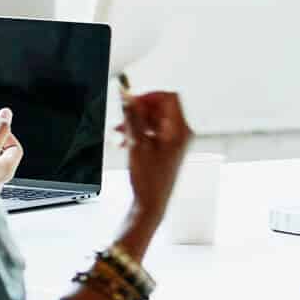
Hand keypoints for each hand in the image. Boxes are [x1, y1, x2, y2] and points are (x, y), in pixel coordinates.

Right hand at [117, 90, 192, 234]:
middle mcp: (181, 133)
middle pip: (160, 108)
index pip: (169, 98)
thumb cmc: (148, 180)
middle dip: (138, 111)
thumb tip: (127, 96)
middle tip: (122, 119)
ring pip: (153, 119)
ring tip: (118, 133)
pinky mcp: (166, 147)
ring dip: (135, 122)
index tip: (131, 102)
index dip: (148, 96)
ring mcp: (174, 140)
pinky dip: (137, 132)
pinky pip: (152, 131)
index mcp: (180, 130)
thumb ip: (132, 118)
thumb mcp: (136, 144)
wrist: (151, 203)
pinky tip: (123, 141)